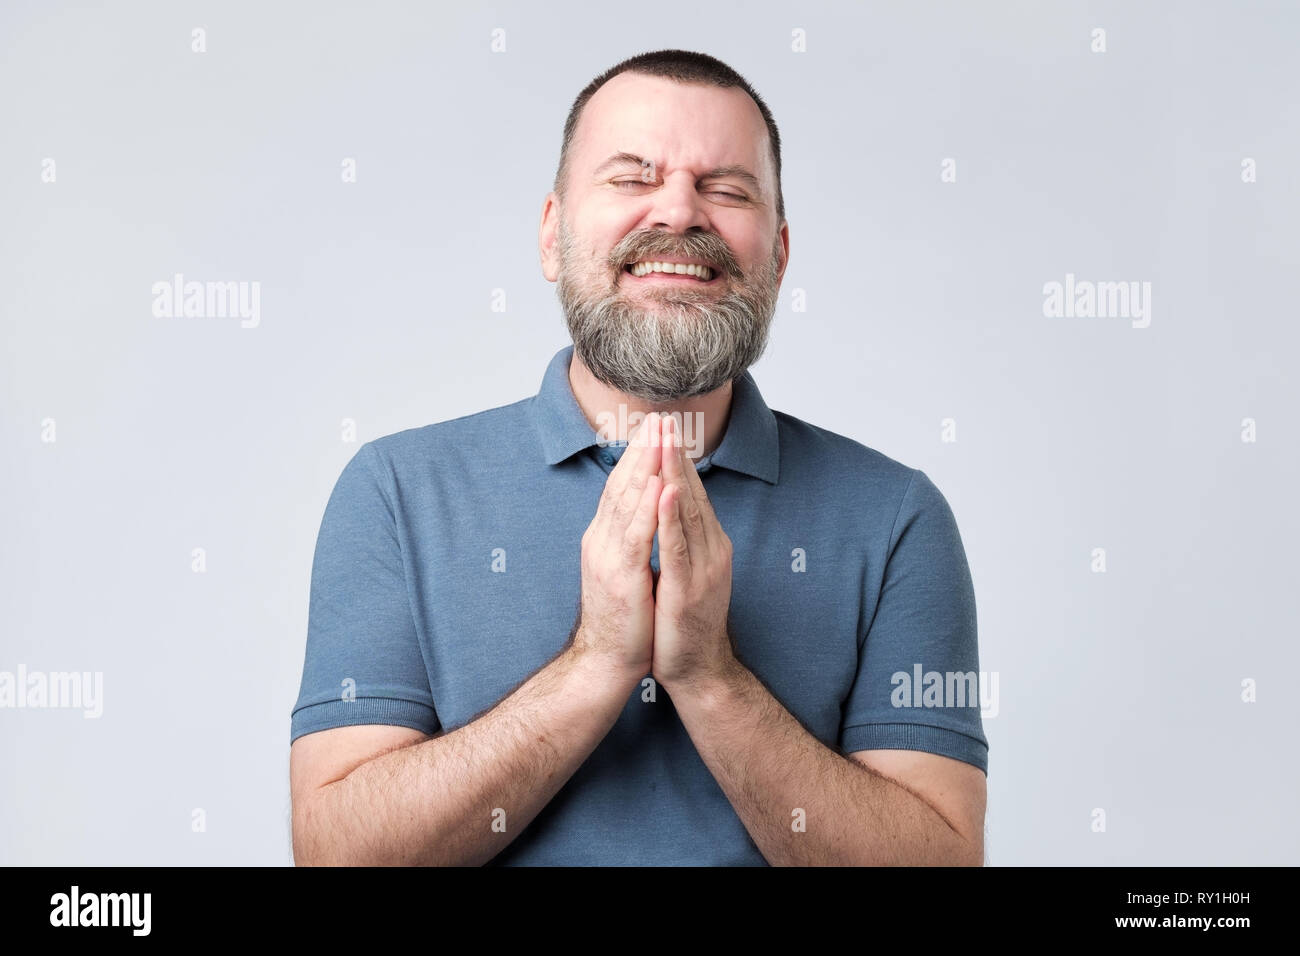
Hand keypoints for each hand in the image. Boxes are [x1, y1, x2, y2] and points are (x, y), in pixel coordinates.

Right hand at [571, 412, 664, 682]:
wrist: (605, 664)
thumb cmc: (623, 620)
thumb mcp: (626, 570)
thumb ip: (631, 540)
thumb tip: (644, 514)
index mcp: (605, 539)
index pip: (621, 488)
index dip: (638, 457)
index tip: (654, 429)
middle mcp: (602, 541)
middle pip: (622, 485)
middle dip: (642, 451)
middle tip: (658, 418)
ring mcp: (608, 558)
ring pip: (627, 502)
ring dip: (645, 467)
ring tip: (659, 437)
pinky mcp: (621, 578)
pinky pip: (636, 535)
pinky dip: (647, 507)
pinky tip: (658, 483)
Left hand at [651, 414, 736, 689]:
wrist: (698, 669)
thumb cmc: (686, 622)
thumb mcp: (685, 571)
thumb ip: (682, 539)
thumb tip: (672, 507)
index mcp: (707, 544)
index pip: (691, 492)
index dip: (678, 458)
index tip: (665, 425)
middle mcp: (710, 549)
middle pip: (691, 493)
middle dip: (676, 454)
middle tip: (666, 417)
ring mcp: (702, 568)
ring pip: (687, 512)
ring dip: (675, 474)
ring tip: (666, 441)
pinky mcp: (687, 588)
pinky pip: (677, 547)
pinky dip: (671, 518)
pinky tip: (666, 492)